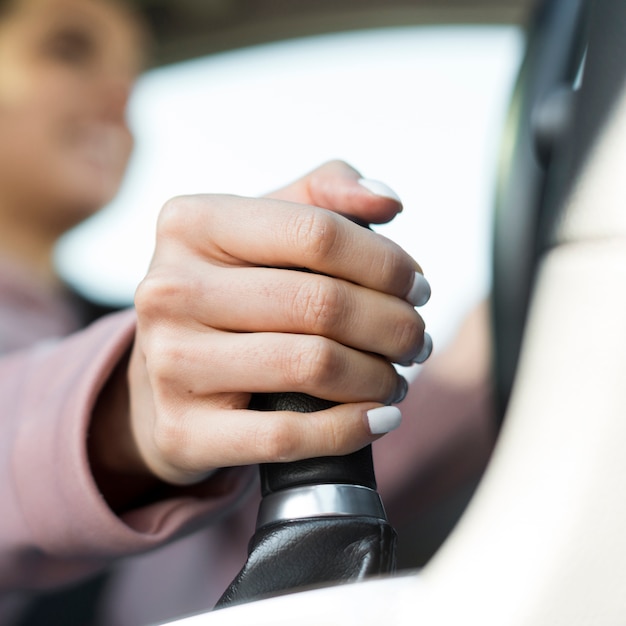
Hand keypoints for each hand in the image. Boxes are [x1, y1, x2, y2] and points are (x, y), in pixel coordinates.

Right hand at [91, 162, 430, 498]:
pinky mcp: (182, 430)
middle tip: (416, 340)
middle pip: (321, 302)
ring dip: (379, 377)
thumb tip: (385, 202)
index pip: (317, 233)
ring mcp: (170, 363)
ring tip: (397, 377)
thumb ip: (322, 196)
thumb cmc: (227, 295)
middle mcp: (168, 289)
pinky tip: (379, 419)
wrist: (163, 378)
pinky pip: (286, 436)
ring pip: (312, 366)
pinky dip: (348, 430)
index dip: (384, 262)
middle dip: (394, 326)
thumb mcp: (259, 232)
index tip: (416, 287)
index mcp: (191, 224)